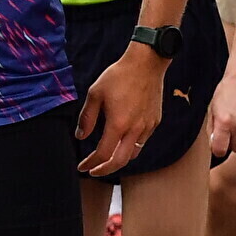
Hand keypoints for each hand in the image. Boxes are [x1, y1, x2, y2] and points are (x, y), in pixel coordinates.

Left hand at [74, 49, 168, 175]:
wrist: (146, 64)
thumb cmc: (118, 76)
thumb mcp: (95, 94)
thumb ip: (87, 118)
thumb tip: (80, 136)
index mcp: (118, 124)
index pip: (103, 154)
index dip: (90, 163)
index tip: (82, 167)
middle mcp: (135, 129)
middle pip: (120, 161)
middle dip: (105, 170)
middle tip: (94, 172)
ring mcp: (148, 126)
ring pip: (133, 153)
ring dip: (119, 159)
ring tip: (106, 158)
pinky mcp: (155, 121)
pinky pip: (142, 141)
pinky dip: (130, 147)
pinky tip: (122, 142)